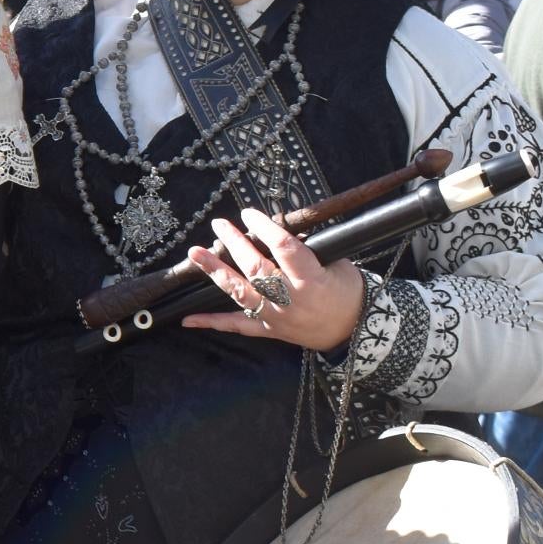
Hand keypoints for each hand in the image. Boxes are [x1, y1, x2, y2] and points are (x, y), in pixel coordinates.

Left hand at [182, 207, 365, 352]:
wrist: (354, 330)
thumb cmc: (347, 291)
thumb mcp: (336, 263)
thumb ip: (308, 248)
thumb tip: (277, 229)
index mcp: (311, 278)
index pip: (284, 247)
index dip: (264, 227)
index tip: (249, 213)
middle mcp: (290, 298)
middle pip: (256, 268)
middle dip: (234, 243)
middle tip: (219, 224)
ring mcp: (276, 315)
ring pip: (240, 293)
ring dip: (216, 272)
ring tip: (195, 253)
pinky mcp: (268, 329)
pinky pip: (237, 326)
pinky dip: (212, 322)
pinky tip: (188, 320)